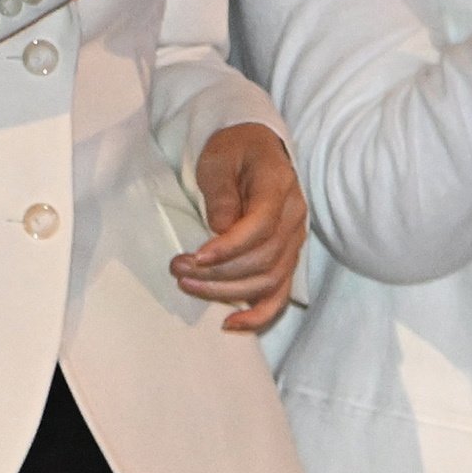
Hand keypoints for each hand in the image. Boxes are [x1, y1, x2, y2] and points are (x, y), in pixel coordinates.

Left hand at [176, 121, 306, 328]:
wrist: (254, 148)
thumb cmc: (233, 150)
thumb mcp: (219, 158)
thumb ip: (221, 192)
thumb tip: (220, 229)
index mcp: (279, 187)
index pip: (260, 227)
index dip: (229, 247)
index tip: (196, 256)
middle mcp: (293, 218)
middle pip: (262, 258)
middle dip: (218, 271)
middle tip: (178, 268)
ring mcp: (294, 242)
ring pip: (268, 280)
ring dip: (227, 291)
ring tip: (188, 285)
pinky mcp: (287, 259)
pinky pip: (279, 294)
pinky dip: (259, 315)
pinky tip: (232, 324)